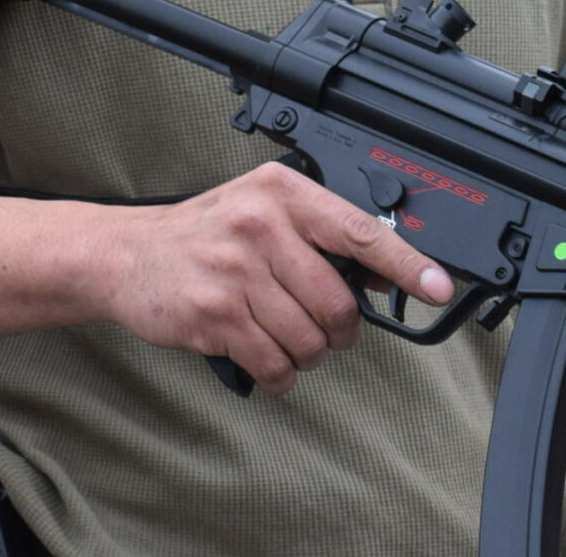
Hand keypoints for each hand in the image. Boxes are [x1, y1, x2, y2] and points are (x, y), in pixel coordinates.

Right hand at [94, 161, 453, 394]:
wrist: (128, 254)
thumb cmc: (208, 233)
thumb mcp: (264, 208)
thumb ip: (319, 232)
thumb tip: (381, 276)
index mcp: (283, 192)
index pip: (360, 230)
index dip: (406, 264)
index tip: (437, 286)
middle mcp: (260, 225)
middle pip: (337, 301)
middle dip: (341, 330)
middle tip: (326, 328)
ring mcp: (234, 271)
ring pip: (308, 339)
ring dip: (306, 354)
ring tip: (285, 337)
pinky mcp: (213, 314)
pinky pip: (273, 363)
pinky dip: (279, 373)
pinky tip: (265, 358)